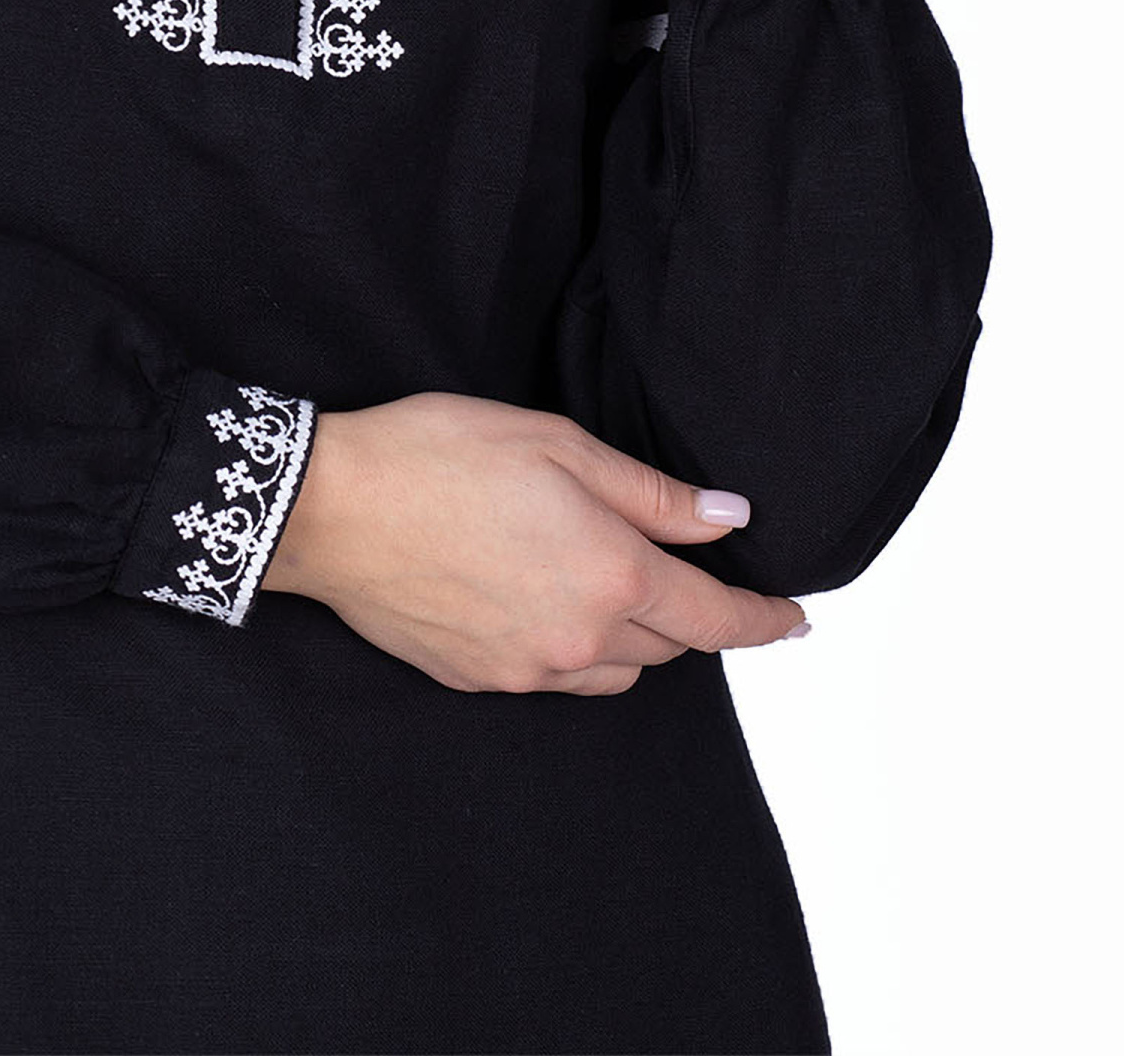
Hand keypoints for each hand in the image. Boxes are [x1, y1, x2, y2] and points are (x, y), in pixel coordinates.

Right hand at [262, 396, 809, 693]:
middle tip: (668, 563)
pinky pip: (551, 674)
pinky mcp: (478, 678)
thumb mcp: (558, 444)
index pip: (716, 618)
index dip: (764, 621)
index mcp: (611, 576)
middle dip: (682, 611)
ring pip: (612, 670)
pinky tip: (531, 593)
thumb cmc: (438, 455)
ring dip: (627, 635)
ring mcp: (526, 669)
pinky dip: (566, 644)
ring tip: (594, 576)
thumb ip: (651, 494)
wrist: (330, 508)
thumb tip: (728, 521)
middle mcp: (579, 639)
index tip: (793, 620)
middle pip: (667, 647)